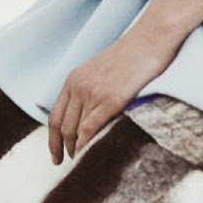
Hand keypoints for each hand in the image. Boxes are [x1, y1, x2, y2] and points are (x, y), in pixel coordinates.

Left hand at [47, 27, 178, 163]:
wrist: (150, 40)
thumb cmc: (131, 56)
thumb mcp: (99, 70)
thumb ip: (88, 89)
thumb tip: (86, 115)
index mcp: (73, 79)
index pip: (55, 116)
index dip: (52, 139)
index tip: (55, 154)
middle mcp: (79, 86)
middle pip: (63, 126)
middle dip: (62, 147)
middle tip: (66, 162)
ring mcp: (94, 93)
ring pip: (75, 129)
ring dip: (75, 148)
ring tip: (80, 160)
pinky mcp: (111, 100)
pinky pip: (90, 127)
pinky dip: (85, 143)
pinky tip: (86, 153)